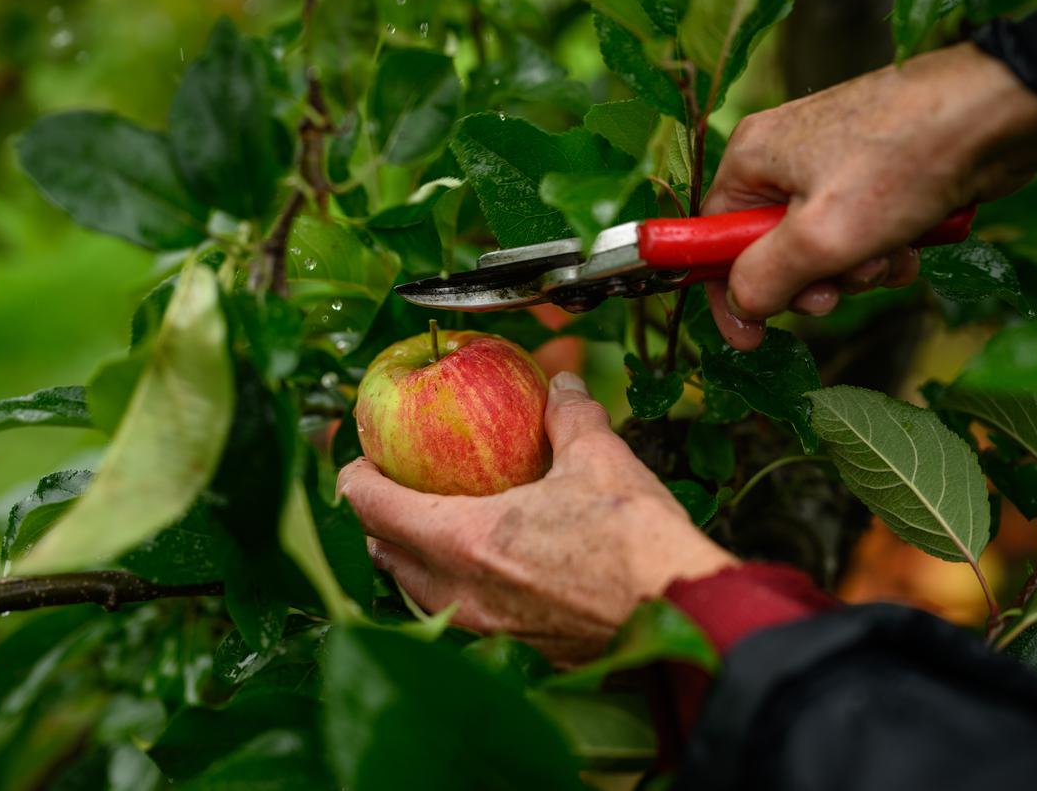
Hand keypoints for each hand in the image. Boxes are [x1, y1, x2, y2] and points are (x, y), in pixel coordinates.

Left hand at [337, 372, 737, 664]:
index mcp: (463, 540)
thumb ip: (569, 416)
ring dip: (407, 558)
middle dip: (375, 521)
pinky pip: (453, 618)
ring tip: (426, 526)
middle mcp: (459, 594)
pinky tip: (478, 569)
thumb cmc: (637, 541)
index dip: (353, 478)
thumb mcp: (600, 458)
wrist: (684, 614)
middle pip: (382, 556)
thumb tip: (562, 384)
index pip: (372, 508)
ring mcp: (483, 631)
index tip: (355, 457)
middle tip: (390, 485)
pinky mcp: (514, 651)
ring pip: (414, 594)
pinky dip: (446, 589)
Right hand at [704, 42, 1036, 350]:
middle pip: (771, 251)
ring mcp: (833, 166)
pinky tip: (910, 245)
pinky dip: (883, 251)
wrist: (997, 114)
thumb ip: (764, 279)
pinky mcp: (877, 176)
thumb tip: (740, 307)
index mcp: (752, 160)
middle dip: (811, 282)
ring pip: (824, 250)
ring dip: (855, 270)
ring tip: (888, 254)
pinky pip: (861, 235)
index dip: (729, 293)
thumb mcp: (818, 237)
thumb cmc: (901, 164)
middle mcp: (784, 160)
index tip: (749, 340)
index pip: (713, 238)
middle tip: (836, 292)